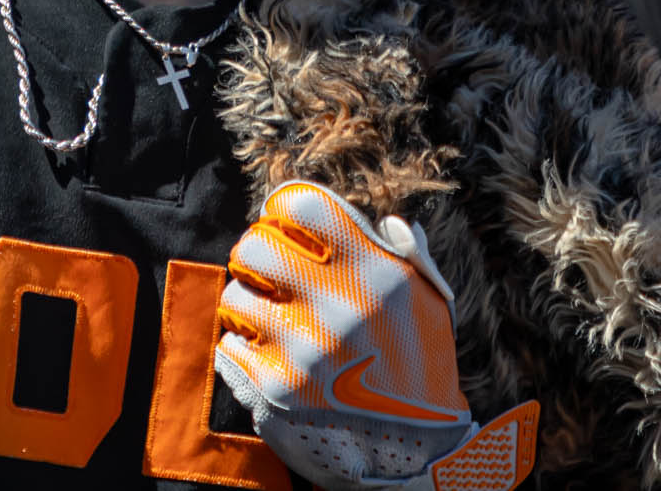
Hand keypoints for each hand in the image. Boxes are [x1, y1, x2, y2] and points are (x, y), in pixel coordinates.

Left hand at [213, 181, 537, 490]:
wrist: (414, 455)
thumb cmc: (420, 370)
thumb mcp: (431, 305)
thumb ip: (407, 256)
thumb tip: (383, 221)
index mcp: (377, 276)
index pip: (302, 205)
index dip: (284, 210)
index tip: (282, 224)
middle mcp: (339, 307)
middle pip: (254, 246)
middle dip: (255, 256)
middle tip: (267, 273)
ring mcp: (303, 350)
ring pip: (234, 295)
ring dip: (247, 304)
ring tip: (270, 318)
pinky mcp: (275, 388)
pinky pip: (229, 343)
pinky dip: (243, 347)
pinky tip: (270, 355)